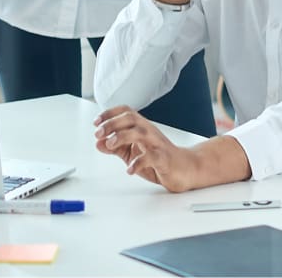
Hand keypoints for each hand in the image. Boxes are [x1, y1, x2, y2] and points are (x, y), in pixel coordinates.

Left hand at [94, 106, 217, 192]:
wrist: (185, 169)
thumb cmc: (159, 158)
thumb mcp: (132, 153)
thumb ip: (116, 148)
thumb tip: (98, 143)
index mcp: (141, 128)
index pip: (125, 112)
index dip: (110, 114)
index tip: (96, 122)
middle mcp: (149, 132)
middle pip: (130, 118)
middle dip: (112, 124)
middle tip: (99, 134)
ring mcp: (157, 144)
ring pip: (140, 132)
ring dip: (122, 137)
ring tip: (111, 145)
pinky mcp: (164, 158)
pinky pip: (151, 157)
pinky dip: (138, 163)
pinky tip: (129, 169)